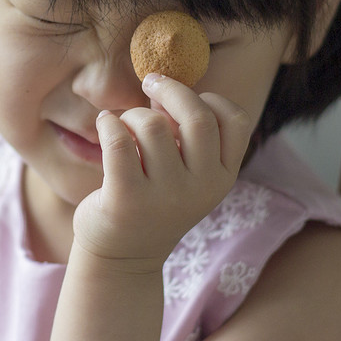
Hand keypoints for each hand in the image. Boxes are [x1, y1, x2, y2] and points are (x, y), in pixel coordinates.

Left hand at [72, 73, 253, 272]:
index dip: (209, 99)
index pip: (235, 121)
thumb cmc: (154, 199)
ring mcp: (165, 196)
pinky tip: (105, 126)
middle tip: (150, 83)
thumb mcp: (186, 172)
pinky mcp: (127, 200)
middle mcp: (201, 188)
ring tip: (123, 127)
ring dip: (131, 115)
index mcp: (223, 178)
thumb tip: (165, 84)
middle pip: (197, 116)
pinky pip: (119, 140)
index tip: (182, 97)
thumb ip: (186, 133)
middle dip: (170, 89)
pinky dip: (108, 123)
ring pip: (152, 125)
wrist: (122, 257)